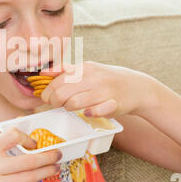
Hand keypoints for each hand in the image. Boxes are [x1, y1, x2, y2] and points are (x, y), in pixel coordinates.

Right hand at [0, 127, 64, 181]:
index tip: (36, 143)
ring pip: (31, 175)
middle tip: (58, 154)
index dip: (27, 138)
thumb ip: (3, 145)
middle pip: (28, 159)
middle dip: (48, 156)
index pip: (12, 135)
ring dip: (49, 171)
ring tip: (57, 167)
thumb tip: (22, 121)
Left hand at [40, 61, 159, 117]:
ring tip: (71, 108)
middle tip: (57, 105)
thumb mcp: (88, 70)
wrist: (137, 87)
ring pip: (73, 103)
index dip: (48, 92)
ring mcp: (103, 91)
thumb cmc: (107, 80)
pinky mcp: (112, 104)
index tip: (48, 98)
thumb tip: (43, 73)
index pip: (57, 81)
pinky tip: (87, 112)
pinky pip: (93, 112)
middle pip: (61, 93)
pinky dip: (87, 114)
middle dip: (54, 102)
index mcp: (84, 68)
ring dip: (68, 108)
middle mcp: (93, 77)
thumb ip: (66, 70)